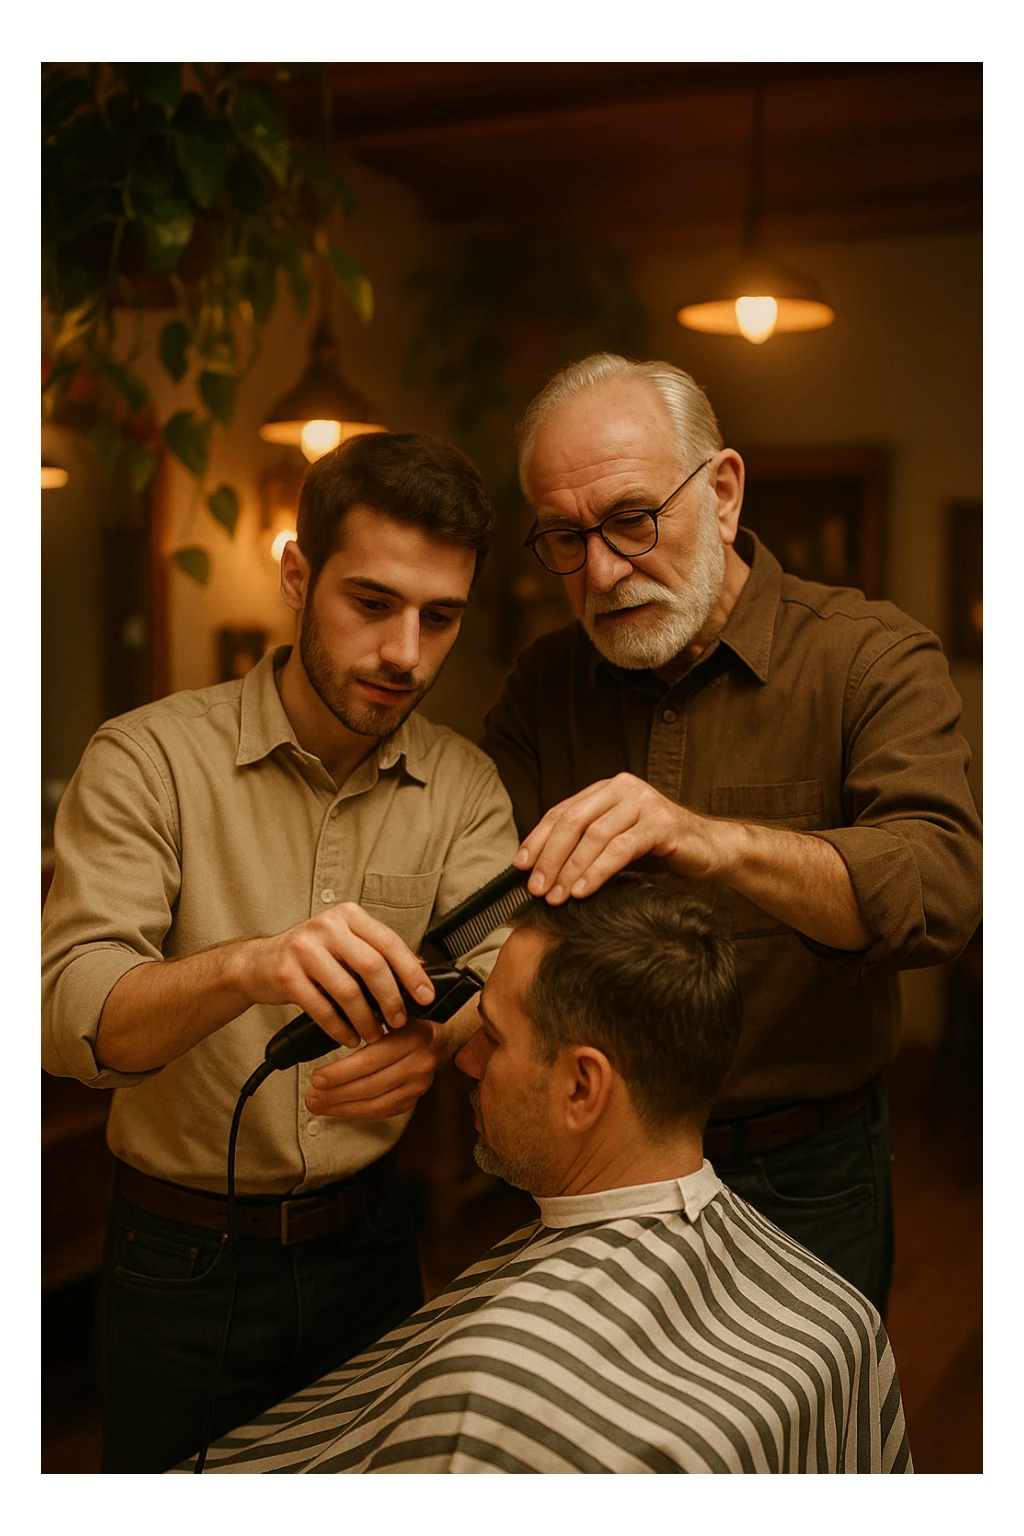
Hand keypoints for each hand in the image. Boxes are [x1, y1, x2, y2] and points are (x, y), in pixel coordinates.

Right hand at [234, 903, 434, 1047]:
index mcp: (348, 916)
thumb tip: (420, 972)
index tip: (425, 996)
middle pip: (372, 966)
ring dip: (366, 1019)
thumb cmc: (309, 956)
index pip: (389, 942)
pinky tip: (349, 1037)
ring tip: (374, 1034)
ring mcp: (303, 949)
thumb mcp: (344, 944)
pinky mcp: (285, 975)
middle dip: (391, 999)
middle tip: (399, 1021)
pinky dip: (340, 1029)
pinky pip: (321, 1009)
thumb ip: (376, 953)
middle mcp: (326, 926)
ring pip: (348, 991)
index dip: (411, 972)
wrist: (257, 963)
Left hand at [304, 1017, 443, 1119]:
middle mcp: (420, 1063)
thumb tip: (330, 1021)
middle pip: (372, 1085)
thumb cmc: (409, 1018)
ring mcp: (420, 1084)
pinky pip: (382, 1112)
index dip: (342, 1072)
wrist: (441, 1036)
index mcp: (414, 1036)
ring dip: (342, 1107)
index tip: (317, 1078)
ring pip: (376, 1103)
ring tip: (318, 1104)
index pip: (372, 1060)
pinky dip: (357, 1112)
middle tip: (311, 1096)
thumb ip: (368, 1016)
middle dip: (336, 1093)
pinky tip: (337, 1109)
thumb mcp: (393, 1008)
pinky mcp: (414, 1098)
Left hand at [513, 773, 725, 902]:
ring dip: (570, 869)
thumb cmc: (661, 851)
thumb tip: (541, 872)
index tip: (519, 866)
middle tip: (536, 887)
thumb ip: (586, 846)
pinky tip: (584, 890)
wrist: (712, 850)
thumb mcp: (617, 844)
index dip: (537, 839)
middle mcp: (624, 789)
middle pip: (573, 821)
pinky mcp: (662, 823)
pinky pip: (621, 848)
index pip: (562, 811)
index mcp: (607, 790)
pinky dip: (598, 871)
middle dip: (549, 857)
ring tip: (557, 896)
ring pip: (595, 835)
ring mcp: (644, 802)